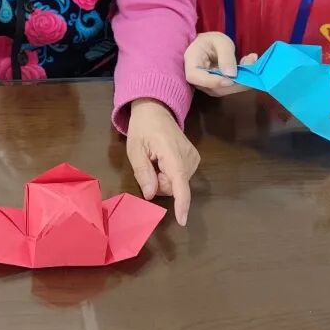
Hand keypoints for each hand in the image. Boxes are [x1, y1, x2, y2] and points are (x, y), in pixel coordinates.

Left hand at [126, 99, 199, 225]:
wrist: (156, 110)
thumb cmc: (142, 128)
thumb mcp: (135, 149)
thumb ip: (143, 172)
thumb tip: (151, 194)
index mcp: (172, 152)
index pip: (179, 181)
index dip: (182, 202)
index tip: (182, 220)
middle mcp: (188, 157)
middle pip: (174, 187)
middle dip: (158, 184)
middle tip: (148, 165)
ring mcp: (194, 158)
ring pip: (177, 184)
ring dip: (163, 179)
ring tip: (155, 160)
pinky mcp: (194, 159)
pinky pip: (180, 178)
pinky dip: (169, 175)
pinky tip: (163, 161)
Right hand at [184, 32, 256, 96]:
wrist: (208, 46)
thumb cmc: (211, 41)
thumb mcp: (220, 41)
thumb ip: (226, 56)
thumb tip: (232, 75)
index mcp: (191, 62)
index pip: (195, 77)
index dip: (212, 81)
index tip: (230, 80)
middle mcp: (196, 78)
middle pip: (213, 88)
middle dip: (235, 83)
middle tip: (251, 69)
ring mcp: (205, 85)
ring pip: (223, 91)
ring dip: (241, 82)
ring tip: (251, 64)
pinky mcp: (216, 88)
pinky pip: (229, 89)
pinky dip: (242, 82)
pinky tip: (249, 69)